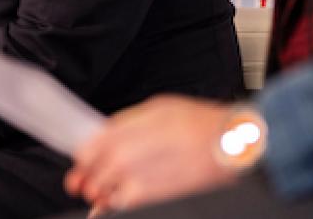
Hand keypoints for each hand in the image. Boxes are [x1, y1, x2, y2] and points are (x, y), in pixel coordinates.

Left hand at [65, 95, 241, 212]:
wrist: (228, 143)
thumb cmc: (199, 122)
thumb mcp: (158, 107)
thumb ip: (128, 122)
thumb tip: (107, 134)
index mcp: (127, 127)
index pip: (89, 146)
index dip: (84, 156)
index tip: (85, 160)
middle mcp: (127, 151)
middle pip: (91, 169)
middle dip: (88, 175)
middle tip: (86, 179)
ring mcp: (137, 174)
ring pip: (102, 189)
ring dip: (99, 191)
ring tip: (102, 191)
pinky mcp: (151, 195)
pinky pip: (121, 204)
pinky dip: (114, 204)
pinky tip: (116, 200)